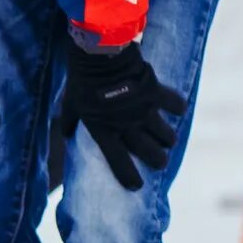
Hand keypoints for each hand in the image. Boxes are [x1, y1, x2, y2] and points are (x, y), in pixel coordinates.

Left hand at [53, 41, 185, 192]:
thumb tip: (65, 134)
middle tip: (159, 161)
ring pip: (167, 136)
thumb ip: (70, 121)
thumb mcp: (70, 103)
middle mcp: (126, 126)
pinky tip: (176, 109)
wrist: (99, 55)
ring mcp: (144, 111)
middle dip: (157, 160)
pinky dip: (177, 107)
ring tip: (168, 140)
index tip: (136, 187)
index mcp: (104, 130)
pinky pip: (176, 106)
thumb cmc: (82, 80)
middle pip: (151, 154)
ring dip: (168, 140)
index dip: (127, 176)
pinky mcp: (156, 95)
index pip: (117, 161)